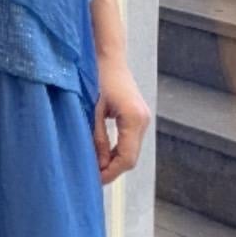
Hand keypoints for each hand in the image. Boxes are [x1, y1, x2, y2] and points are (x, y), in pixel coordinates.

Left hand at [91, 56, 151, 183]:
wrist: (108, 56)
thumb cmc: (98, 78)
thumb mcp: (93, 110)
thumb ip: (97, 138)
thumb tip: (98, 164)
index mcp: (134, 119)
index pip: (127, 158)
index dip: (111, 173)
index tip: (94, 180)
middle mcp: (143, 120)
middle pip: (131, 157)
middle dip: (112, 169)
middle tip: (92, 176)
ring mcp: (143, 118)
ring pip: (131, 150)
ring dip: (114, 160)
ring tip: (94, 166)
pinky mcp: (138, 116)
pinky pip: (130, 141)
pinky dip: (117, 149)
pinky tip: (102, 153)